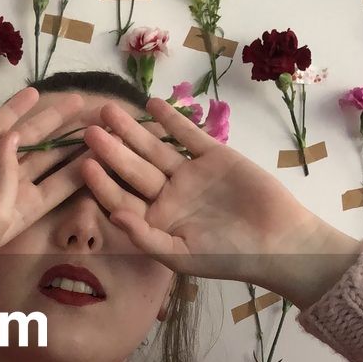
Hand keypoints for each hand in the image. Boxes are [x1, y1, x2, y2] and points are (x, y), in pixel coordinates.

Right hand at [0, 87, 95, 283]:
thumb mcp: (1, 218)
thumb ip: (14, 180)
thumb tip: (15, 140)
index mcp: (26, 209)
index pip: (64, 184)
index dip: (88, 168)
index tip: (115, 153)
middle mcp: (14, 184)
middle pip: (53, 157)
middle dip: (78, 139)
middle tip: (106, 120)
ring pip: (30, 136)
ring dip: (54, 119)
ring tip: (80, 101)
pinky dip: (14, 109)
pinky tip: (34, 94)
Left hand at [79, 97, 343, 291]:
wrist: (278, 242)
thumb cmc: (228, 257)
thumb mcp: (182, 256)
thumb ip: (145, 237)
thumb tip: (113, 215)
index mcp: (156, 221)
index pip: (121, 198)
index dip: (102, 182)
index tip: (84, 164)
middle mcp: (168, 195)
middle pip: (132, 168)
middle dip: (111, 149)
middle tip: (88, 129)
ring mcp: (189, 174)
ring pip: (154, 148)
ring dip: (132, 130)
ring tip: (110, 110)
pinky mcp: (213, 156)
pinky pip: (187, 135)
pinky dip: (171, 119)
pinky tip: (151, 104)